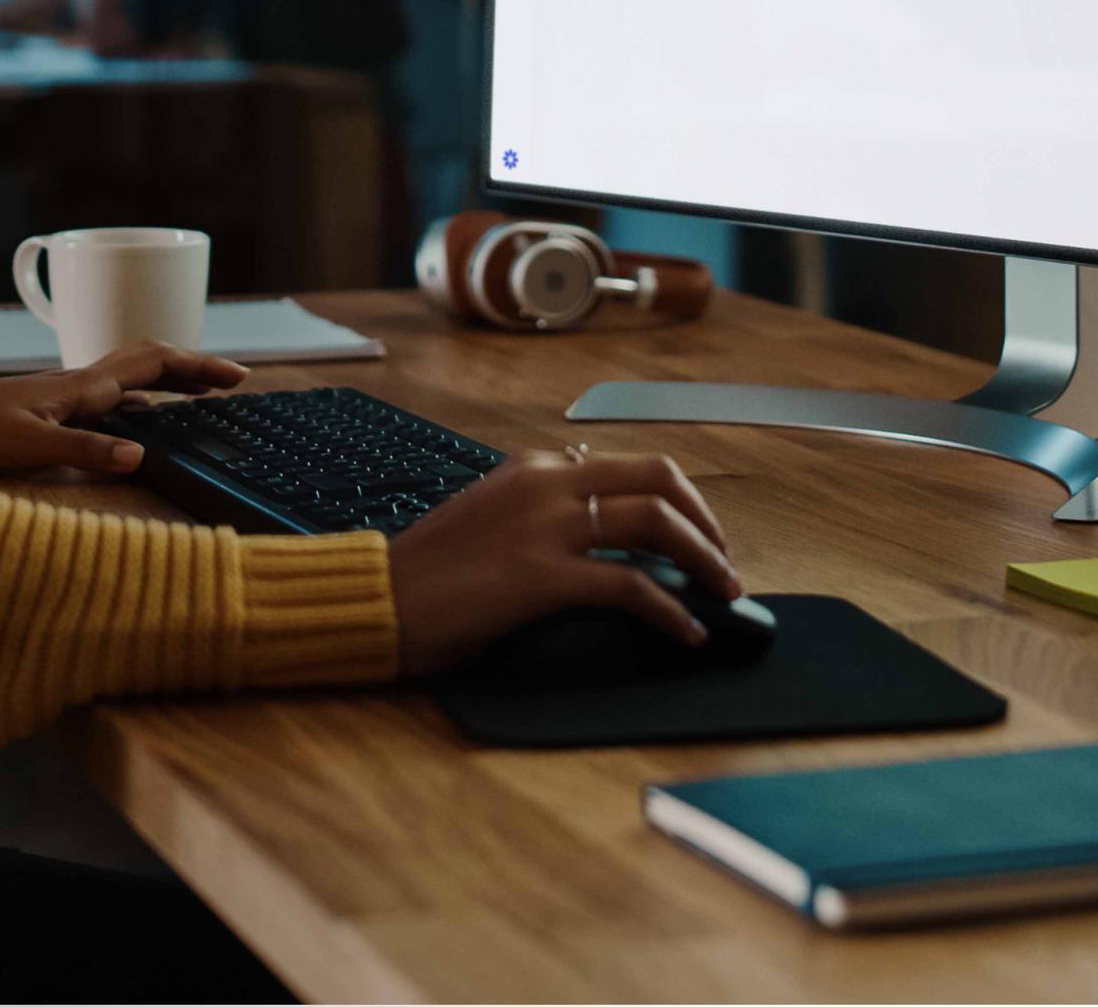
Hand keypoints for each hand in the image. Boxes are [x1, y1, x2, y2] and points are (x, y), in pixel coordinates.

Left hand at [0, 342, 247, 474]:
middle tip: (230, 382)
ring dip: (171, 380)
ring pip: (134, 376)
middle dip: (194, 367)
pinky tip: (145, 418)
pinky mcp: (58, 407)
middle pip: (151, 361)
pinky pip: (114, 395)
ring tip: (201, 395)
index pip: (154, 363)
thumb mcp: (32, 445)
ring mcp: (71, 393)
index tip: (236, 378)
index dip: (198, 367)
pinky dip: (143, 399)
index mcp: (85, 386)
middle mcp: (83, 382)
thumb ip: (86, 450)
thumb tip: (141, 456)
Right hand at [386, 451, 736, 674]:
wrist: (374, 600)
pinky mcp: (540, 576)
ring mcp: (544, 526)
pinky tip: (685, 631)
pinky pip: (629, 587)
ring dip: (703, 559)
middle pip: (659, 480)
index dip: (680, 500)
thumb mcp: (488, 521)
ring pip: (656, 523)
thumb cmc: (425, 575)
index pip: (631, 466)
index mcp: (533, 469)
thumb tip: (599, 541)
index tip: (699, 533)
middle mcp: (545, 484)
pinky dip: (670, 609)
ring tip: (723, 594)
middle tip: (723, 563)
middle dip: (705, 521)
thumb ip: (539, 516)